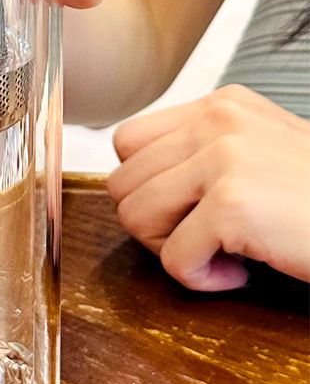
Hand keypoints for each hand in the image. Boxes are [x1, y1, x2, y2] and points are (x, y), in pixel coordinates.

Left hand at [107, 85, 309, 290]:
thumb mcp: (260, 152)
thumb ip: (200, 153)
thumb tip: (130, 184)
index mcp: (220, 104)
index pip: (127, 143)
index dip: (148, 188)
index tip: (193, 211)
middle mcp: (217, 120)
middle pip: (123, 183)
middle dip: (156, 224)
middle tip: (208, 239)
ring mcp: (223, 158)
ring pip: (134, 216)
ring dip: (173, 250)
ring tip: (224, 253)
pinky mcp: (232, 205)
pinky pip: (172, 259)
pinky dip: (201, 280)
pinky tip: (243, 270)